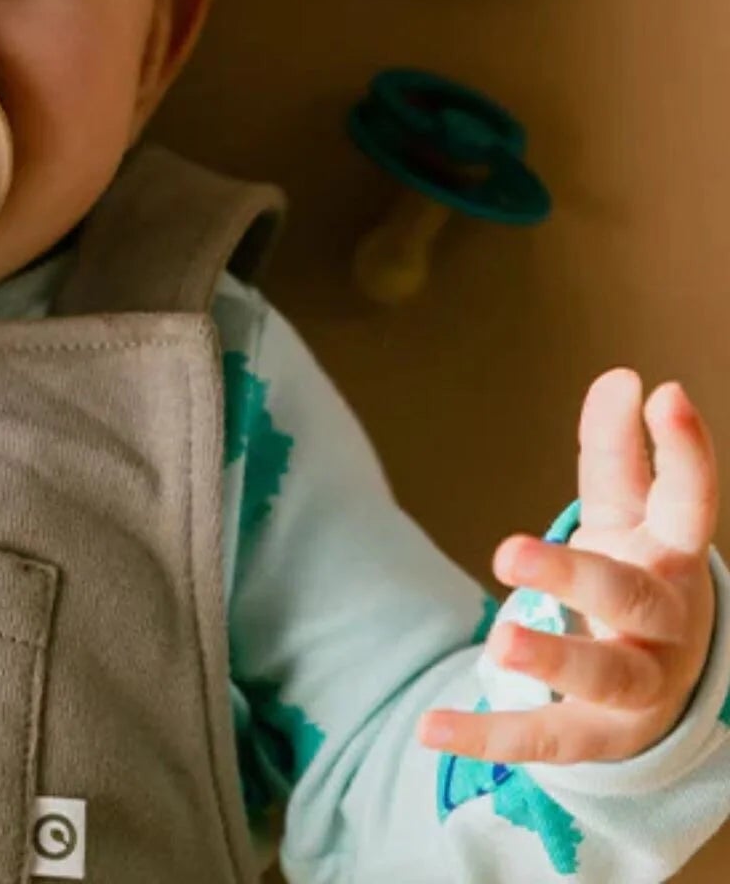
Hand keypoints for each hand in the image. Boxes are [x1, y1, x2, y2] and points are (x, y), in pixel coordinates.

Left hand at [419, 367, 718, 763]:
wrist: (663, 689)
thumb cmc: (637, 575)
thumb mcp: (627, 513)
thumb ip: (619, 449)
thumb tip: (622, 377)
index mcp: (672, 556)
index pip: (687, 501)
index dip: (684, 451)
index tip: (668, 394)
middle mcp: (665, 623)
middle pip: (630, 596)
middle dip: (576, 573)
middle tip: (509, 550)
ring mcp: (638, 685)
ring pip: (603, 675)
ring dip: (553, 657)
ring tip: (501, 641)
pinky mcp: (598, 736)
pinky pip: (543, 739)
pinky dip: (486, 737)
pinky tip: (428, 728)